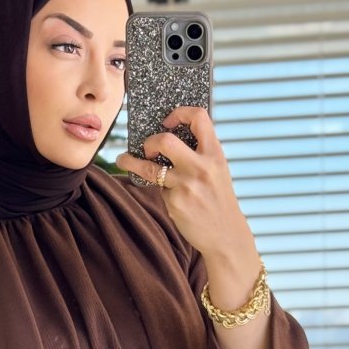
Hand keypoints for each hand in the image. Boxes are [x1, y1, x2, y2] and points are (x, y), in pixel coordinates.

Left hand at [115, 106, 251, 261]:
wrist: (225, 234)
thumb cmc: (218, 199)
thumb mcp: (218, 170)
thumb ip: (200, 153)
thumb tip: (168, 137)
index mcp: (215, 154)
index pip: (199, 118)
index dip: (180, 113)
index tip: (167, 121)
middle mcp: (201, 167)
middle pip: (165, 141)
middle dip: (151, 142)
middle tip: (147, 149)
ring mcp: (186, 186)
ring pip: (149, 168)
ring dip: (130, 162)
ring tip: (122, 160)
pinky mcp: (175, 203)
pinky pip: (159, 190)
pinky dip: (161, 191)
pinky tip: (172, 199)